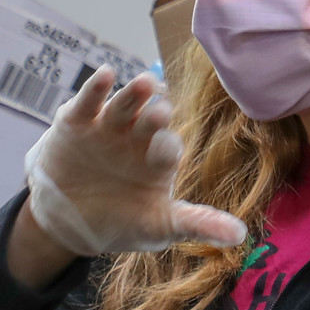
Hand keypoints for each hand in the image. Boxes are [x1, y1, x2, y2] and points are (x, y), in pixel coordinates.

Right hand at [23, 67, 247, 258]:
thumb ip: (197, 224)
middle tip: (163, 110)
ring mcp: (108, 127)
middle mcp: (138, 138)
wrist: (68, 220)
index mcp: (159, 160)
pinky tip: (105, 74)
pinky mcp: (77, 122)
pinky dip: (95, 89)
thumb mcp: (159, 227)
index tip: (169, 149)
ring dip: (133, 94)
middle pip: (149, 121)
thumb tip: (241, 236)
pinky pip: (88, 102)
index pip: (167, 149)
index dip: (167, 148)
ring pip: (123, 106)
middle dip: (155, 116)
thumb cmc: (121, 220)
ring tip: (144, 82)